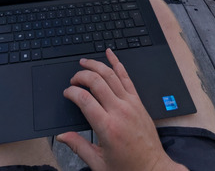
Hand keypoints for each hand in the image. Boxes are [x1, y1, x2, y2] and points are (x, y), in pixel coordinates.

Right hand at [56, 49, 185, 170]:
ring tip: (84, 62)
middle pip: (97, 82)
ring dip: (96, 65)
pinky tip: (110, 54)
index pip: (84, 99)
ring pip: (112, 75)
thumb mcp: (98, 163)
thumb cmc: (127, 168)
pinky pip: (127, 78)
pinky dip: (118, 64)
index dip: (71, 92)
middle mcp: (120, 112)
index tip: (67, 93)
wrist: (153, 169)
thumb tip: (62, 136)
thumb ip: (78, 147)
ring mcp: (131, 105)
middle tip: (73, 79)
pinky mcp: (138, 103)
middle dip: (81, 76)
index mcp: (107, 127)